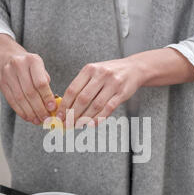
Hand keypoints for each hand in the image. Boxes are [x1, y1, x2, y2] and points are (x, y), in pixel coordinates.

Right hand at [0, 34, 56, 124]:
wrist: (8, 56)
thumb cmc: (28, 65)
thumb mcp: (40, 68)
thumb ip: (46, 85)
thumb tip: (52, 106)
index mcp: (32, 60)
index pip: (40, 83)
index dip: (47, 97)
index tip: (52, 108)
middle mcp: (19, 65)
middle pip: (30, 92)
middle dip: (39, 109)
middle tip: (46, 118)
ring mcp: (8, 74)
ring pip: (20, 98)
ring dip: (30, 113)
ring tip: (38, 120)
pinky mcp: (2, 83)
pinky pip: (12, 101)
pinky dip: (21, 111)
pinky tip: (28, 117)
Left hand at [57, 48, 193, 126]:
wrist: (134, 68)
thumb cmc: (110, 72)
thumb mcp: (94, 72)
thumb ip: (81, 85)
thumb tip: (66, 106)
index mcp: (89, 69)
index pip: (72, 89)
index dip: (64, 105)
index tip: (59, 116)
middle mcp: (100, 75)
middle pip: (82, 98)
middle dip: (72, 114)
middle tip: (66, 124)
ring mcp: (112, 84)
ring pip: (95, 105)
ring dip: (84, 118)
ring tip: (77, 126)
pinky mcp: (122, 93)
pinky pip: (108, 108)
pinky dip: (99, 118)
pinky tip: (92, 124)